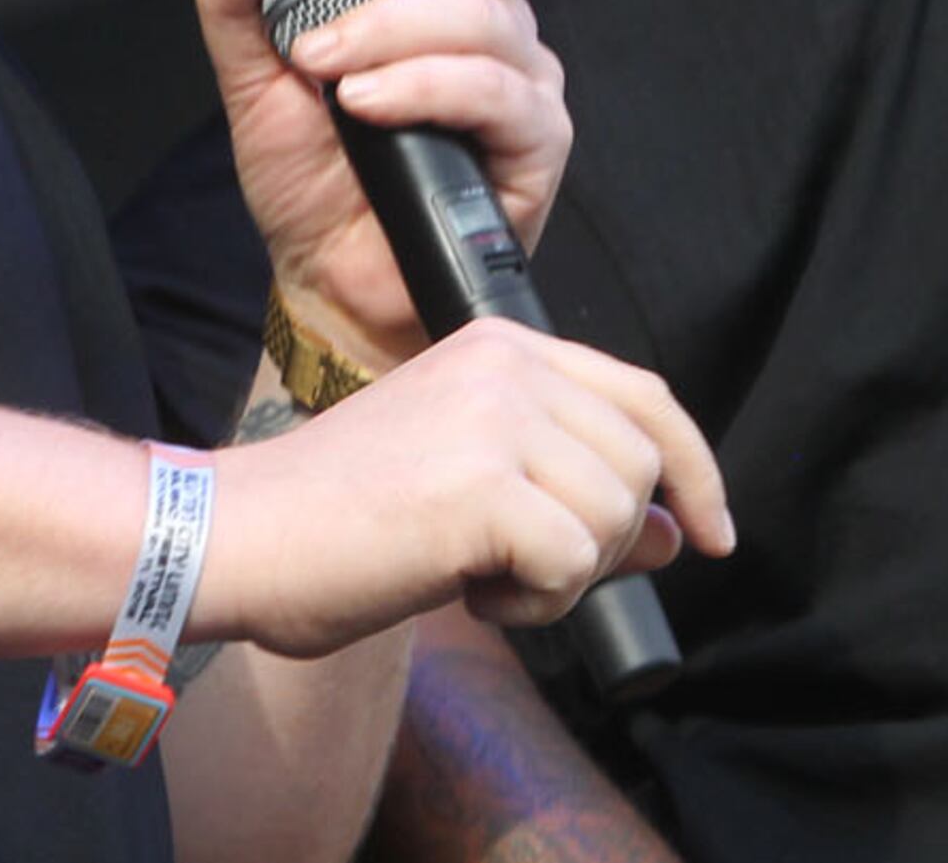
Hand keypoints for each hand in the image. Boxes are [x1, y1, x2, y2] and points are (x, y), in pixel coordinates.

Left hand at [193, 0, 568, 364]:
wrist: (332, 283)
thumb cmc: (310, 182)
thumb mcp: (253, 82)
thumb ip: (240, 1)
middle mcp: (487, 19)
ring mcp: (520, 76)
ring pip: (477, 12)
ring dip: (386, 27)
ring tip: (321, 64)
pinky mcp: (537, 139)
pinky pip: (495, 90)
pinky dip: (423, 86)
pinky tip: (367, 104)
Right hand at [202, 319, 733, 656]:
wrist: (235, 535)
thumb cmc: (339, 519)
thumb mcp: (474, 484)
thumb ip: (573, 491)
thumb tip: (680, 533)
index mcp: (504, 345)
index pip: (646, 397)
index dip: (696, 469)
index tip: (713, 531)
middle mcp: (510, 365)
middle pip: (642, 464)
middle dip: (611, 539)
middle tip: (524, 568)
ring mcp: (497, 420)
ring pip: (619, 516)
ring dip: (568, 576)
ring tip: (483, 574)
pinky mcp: (483, 487)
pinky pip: (576, 565)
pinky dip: (538, 603)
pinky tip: (469, 590)